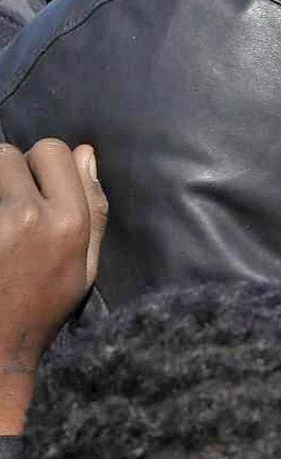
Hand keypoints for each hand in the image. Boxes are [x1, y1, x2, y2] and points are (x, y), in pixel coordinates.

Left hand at [0, 140, 106, 434]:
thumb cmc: (43, 307)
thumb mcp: (86, 265)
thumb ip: (93, 207)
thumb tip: (86, 152)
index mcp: (69, 221)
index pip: (52, 151)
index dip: (42, 165)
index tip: (36, 190)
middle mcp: (28, 215)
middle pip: (8, 154)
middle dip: (7, 173)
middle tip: (8, 205)